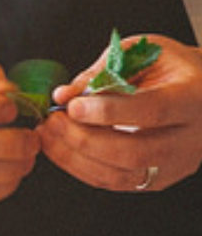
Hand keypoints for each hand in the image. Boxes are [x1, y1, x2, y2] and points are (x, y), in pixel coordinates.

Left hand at [40, 36, 201, 191]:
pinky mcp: (157, 181)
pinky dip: (80, 167)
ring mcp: (174, 165)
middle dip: (84, 140)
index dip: (108, 111)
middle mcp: (190, 138)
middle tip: (54, 121)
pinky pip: (113, 182)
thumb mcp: (144, 52)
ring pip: (120, 175)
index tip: (73, 106)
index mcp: (192, 98)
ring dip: (75, 157)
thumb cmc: (172, 68)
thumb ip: (104, 70)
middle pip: (133, 152)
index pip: (152, 111)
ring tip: (48, 135)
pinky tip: (60, 149)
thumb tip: (63, 95)